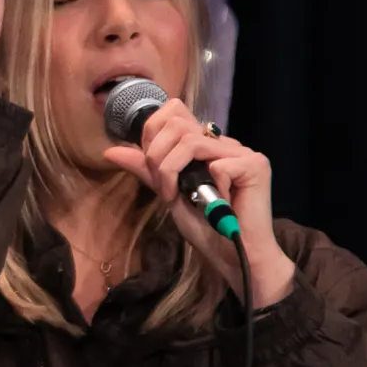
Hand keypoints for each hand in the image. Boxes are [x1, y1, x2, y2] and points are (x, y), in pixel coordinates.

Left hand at [104, 101, 297, 309]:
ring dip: (173, 172)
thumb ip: (146, 169)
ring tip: (177, 197)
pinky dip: (210, 188)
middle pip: (177, 124)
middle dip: (157, 157)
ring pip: (192, 141)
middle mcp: (224, 142)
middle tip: (163, 188)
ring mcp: (242, 152)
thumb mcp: (167, 193)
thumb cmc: (204, 226)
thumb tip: (110, 150)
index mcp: (205, 143)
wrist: (232, 255)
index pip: (173, 112)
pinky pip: (218, 165)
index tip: (152, 169)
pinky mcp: (256, 165)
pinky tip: (217, 205)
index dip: (153, 135)